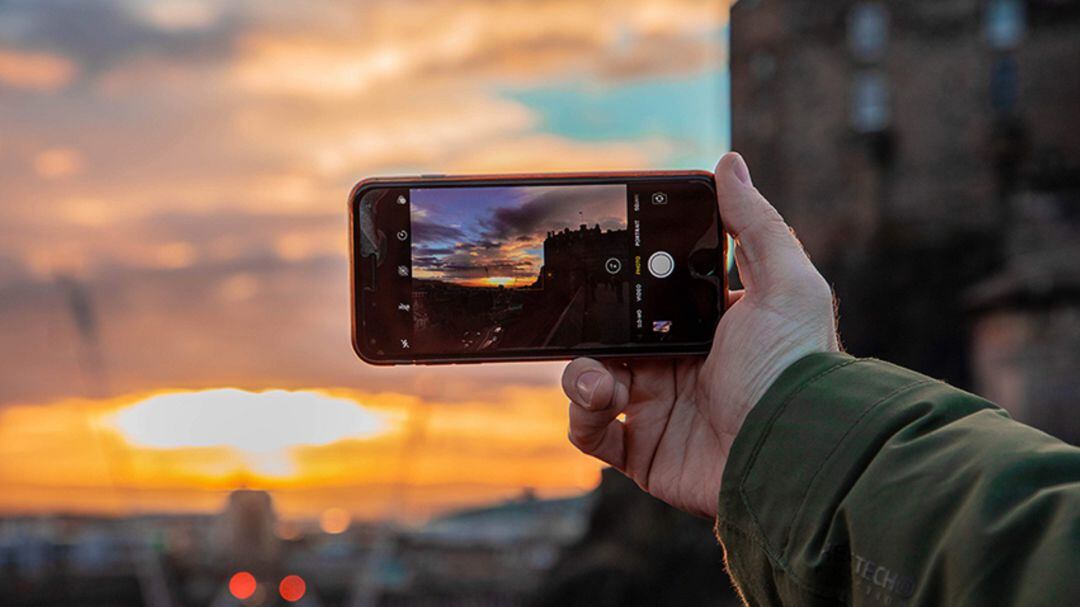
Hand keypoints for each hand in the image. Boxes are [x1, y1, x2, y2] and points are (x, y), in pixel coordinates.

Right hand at [562, 152, 838, 517]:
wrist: (790, 458)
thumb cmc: (796, 370)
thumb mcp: (785, 285)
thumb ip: (754, 224)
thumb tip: (729, 162)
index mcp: (707, 325)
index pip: (651, 293)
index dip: (625, 278)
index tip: (602, 260)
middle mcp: (679, 365)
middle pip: (612, 333)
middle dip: (593, 323)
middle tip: (589, 317)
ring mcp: (657, 408)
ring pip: (590, 378)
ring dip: (581, 373)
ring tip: (601, 379)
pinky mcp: (640, 450)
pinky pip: (588, 429)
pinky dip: (580, 413)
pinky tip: (601, 403)